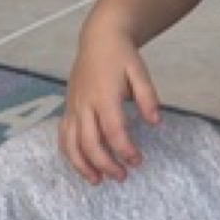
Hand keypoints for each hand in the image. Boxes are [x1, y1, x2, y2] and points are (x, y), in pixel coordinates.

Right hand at [61, 30, 160, 184]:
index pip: (113, 130)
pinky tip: (82, 165)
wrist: (99, 39)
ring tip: (97, 180)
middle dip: (105, 164)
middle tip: (122, 176)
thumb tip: (155, 122)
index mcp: (104, 95)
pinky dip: (69, 154)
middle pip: (90, 142)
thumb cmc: (121, 56)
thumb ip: (148, 97)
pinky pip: (63, 136)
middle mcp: (84, 103)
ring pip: (71, 143)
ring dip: (82, 165)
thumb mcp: (140, 71)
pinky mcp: (67, 108)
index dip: (125, 150)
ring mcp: (73, 107)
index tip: (138, 161)